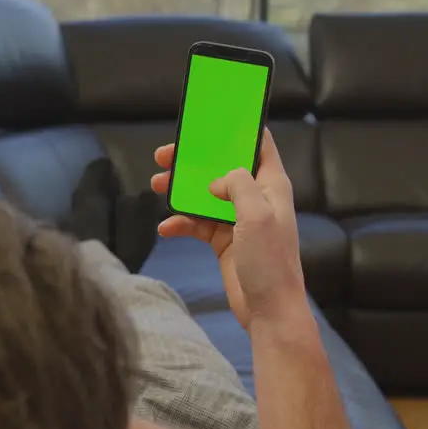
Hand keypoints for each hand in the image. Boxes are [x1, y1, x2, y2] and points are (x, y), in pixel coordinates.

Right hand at [150, 130, 305, 329]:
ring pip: (204, 195)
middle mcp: (255, 198)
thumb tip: (217, 179)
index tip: (212, 118)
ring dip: (181, 191)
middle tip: (165, 155)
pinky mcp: (224, 241)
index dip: (239, 128)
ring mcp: (238, 220)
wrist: (269, 310)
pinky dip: (181, 224)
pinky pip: (197, 224)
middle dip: (194, 160)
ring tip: (156, 186)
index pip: (259, 144)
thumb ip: (238, 184)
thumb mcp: (257, 215)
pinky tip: (166, 228)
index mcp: (271, 185)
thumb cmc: (270, 261)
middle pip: (221, 167)